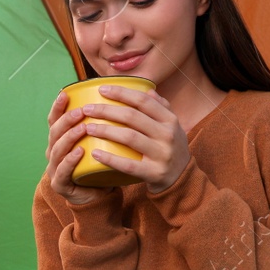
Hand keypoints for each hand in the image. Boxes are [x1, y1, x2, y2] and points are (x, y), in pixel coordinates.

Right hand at [45, 90, 110, 205]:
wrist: (100, 196)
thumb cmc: (102, 166)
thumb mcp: (104, 142)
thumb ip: (108, 123)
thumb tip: (134, 99)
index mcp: (61, 139)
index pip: (55, 120)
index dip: (58, 107)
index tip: (65, 93)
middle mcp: (54, 152)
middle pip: (54, 132)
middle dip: (66, 120)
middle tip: (81, 111)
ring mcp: (55, 169)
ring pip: (57, 150)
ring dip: (69, 137)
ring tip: (82, 128)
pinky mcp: (60, 185)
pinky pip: (62, 171)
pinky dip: (69, 161)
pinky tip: (79, 152)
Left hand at [68, 84, 190, 194]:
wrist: (182, 180)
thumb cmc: (171, 149)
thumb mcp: (172, 127)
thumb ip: (162, 108)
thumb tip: (148, 90)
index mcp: (170, 120)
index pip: (143, 101)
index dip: (121, 93)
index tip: (101, 89)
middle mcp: (168, 135)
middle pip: (132, 116)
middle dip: (106, 110)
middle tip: (87, 109)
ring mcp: (162, 154)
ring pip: (129, 137)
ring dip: (105, 131)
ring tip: (88, 128)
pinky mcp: (154, 173)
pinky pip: (129, 165)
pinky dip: (111, 159)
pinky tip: (96, 153)